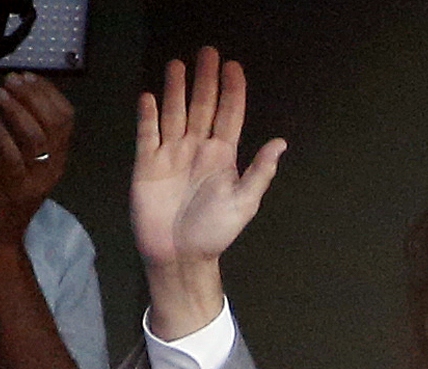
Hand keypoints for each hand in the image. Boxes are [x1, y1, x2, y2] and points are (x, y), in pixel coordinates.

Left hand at [0, 73, 73, 256]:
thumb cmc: (5, 194)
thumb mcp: (22, 161)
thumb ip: (26, 136)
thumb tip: (20, 97)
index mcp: (58, 158)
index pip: (66, 118)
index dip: (49, 92)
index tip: (27, 76)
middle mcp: (53, 166)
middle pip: (54, 123)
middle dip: (33, 96)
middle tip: (10, 81)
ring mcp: (36, 178)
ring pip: (36, 137)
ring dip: (16, 111)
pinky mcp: (16, 187)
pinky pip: (12, 155)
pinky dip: (0, 133)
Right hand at [131, 47, 284, 337]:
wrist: (179, 256)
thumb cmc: (214, 233)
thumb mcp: (243, 204)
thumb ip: (259, 172)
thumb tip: (280, 143)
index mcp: (222, 157)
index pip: (228, 115)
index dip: (231, 91)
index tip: (233, 66)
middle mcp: (197, 149)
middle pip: (201, 106)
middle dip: (205, 80)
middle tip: (207, 52)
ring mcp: (171, 154)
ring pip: (174, 113)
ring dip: (175, 90)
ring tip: (177, 65)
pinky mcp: (147, 165)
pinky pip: (147, 134)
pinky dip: (148, 116)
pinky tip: (148, 96)